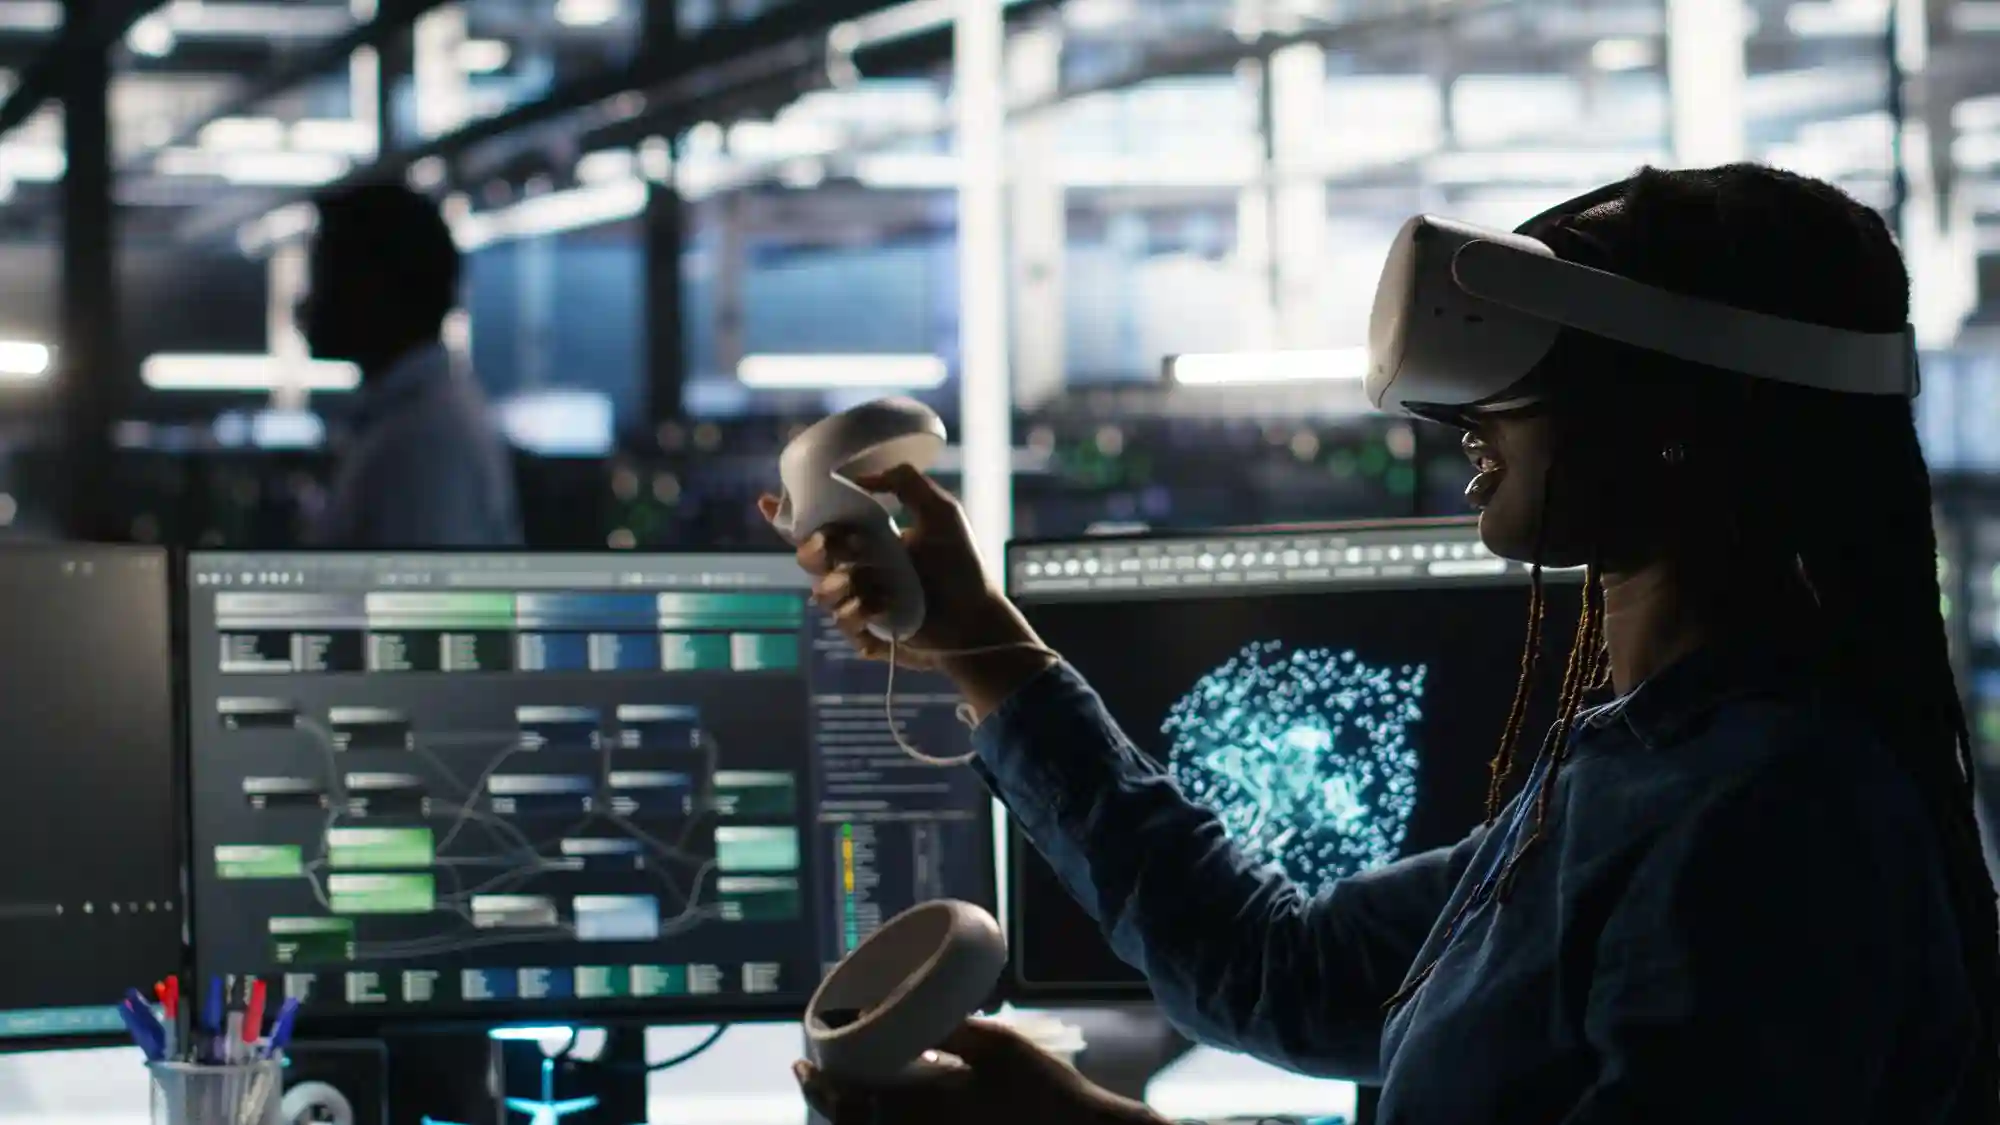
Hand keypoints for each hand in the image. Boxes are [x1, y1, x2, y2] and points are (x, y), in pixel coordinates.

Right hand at [759, 466, 1053, 716]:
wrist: (977, 617)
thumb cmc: (963, 567)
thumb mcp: (940, 510)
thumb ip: (904, 481)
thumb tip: (859, 479)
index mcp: (869, 539)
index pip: (821, 524)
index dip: (788, 516)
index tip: (767, 501)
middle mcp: (859, 568)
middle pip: (808, 557)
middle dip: (812, 549)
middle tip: (830, 544)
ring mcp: (859, 601)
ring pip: (819, 591)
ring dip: (836, 584)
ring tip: (865, 584)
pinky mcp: (866, 631)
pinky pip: (841, 621)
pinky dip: (856, 612)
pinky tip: (880, 608)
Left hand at [794, 1019, 1160, 1124]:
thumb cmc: (1045, 1090)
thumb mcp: (999, 1047)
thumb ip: (953, 1031)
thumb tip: (913, 1011)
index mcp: (924, 1111)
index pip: (853, 1101)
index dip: (820, 1085)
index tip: (800, 1064)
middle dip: (826, 1102)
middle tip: (808, 1075)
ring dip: (848, 1117)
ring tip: (836, 1092)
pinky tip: (878, 1111)